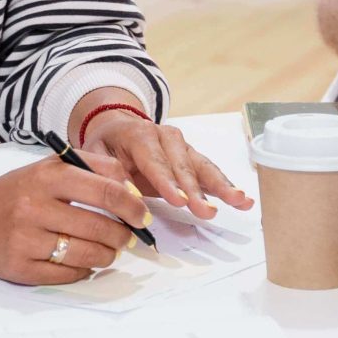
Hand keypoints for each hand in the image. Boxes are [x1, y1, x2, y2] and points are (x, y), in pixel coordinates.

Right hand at [0, 160, 152, 284]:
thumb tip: (134, 191)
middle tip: (128, 238)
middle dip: (122, 236)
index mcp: (46, 177)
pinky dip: (82, 270)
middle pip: (98, 228)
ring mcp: (24, 239)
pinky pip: (66, 274)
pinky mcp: (18, 267)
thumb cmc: (21, 190)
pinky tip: (82, 261)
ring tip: (108, 250)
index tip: (143, 217)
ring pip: (85, 255)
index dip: (132, 206)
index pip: (104, 191)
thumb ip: (96, 169)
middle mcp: (33, 207)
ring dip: (106, 256)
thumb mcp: (53, 167)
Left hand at [79, 109, 252, 218]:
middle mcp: (167, 137)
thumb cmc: (107, 144)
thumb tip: (122, 192)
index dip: (168, 182)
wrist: (118, 126)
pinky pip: (210, 172)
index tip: (179, 201)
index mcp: (140, 135)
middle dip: (196, 191)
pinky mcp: (192, 157)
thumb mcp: (95, 153)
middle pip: (183, 167)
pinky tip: (242, 199)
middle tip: (206, 212)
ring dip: (221, 186)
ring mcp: (183, 146)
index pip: (155, 161)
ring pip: (203, 167)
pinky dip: (226, 185)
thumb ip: (106, 172)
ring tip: (239, 201)